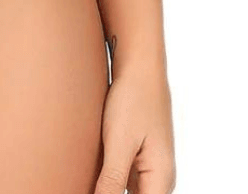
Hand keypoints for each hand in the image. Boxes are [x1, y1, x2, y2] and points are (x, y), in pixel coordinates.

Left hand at [93, 65, 175, 193]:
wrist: (139, 66)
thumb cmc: (133, 100)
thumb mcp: (119, 142)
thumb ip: (112, 181)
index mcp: (161, 180)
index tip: (97, 189)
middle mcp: (159, 178)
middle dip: (110, 192)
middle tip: (87, 182)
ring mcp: (149, 167)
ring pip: (126, 190)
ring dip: (108, 187)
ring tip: (87, 175)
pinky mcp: (137, 156)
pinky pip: (122, 178)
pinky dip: (107, 178)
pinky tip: (90, 170)